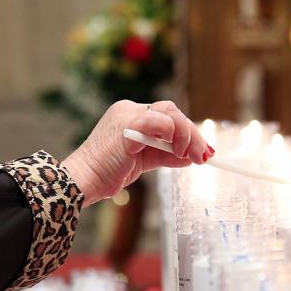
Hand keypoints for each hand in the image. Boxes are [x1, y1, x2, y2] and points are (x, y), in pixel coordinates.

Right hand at [62, 99, 209, 205]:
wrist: (86, 180)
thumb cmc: (108, 172)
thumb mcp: (144, 161)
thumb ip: (166, 155)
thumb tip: (190, 157)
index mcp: (131, 115)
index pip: (168, 116)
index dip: (188, 132)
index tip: (202, 152)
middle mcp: (130, 110)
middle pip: (172, 111)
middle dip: (193, 134)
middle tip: (204, 156)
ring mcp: (128, 115)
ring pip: (170, 113)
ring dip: (187, 134)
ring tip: (190, 155)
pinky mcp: (128, 125)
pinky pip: (159, 122)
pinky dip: (174, 135)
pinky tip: (177, 152)